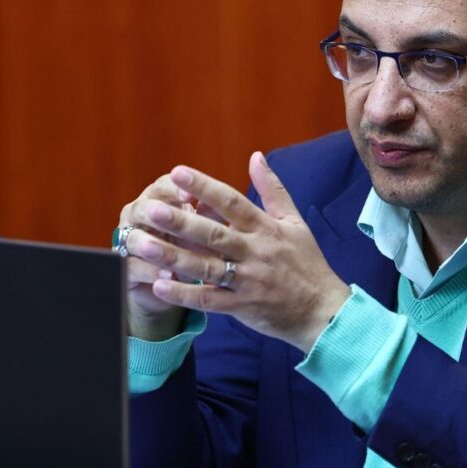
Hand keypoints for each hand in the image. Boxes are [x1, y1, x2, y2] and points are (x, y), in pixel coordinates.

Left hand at [124, 151, 351, 352]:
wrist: (324, 311)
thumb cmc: (308, 264)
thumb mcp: (295, 223)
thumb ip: (273, 190)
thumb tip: (256, 156)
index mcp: (266, 228)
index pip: (232, 202)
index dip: (204, 187)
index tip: (177, 173)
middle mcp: (256, 252)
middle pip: (214, 234)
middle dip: (180, 222)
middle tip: (150, 209)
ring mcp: (248, 281)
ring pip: (205, 267)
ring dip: (172, 257)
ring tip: (141, 246)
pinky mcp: (243, 307)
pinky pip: (209, 301)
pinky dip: (184, 294)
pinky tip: (158, 286)